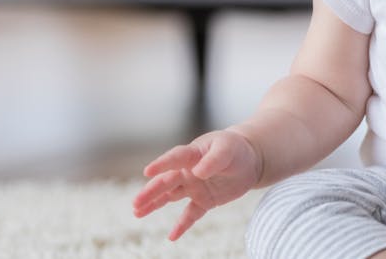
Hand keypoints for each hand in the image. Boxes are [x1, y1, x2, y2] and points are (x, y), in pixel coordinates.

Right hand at [132, 129, 262, 239]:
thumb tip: (198, 172)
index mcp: (192, 154)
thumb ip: (213, 160)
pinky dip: (182, 225)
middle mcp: (188, 171)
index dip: (162, 164)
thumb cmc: (234, 148)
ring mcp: (194, 186)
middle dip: (151, 192)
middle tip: (136, 202)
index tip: (148, 171)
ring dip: (155, 204)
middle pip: (166, 181)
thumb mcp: (227, 149)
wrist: (248, 160)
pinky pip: (190, 214)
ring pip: (170, 196)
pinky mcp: (204, 200)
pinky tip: (172, 236)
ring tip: (138, 212)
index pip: (175, 158)